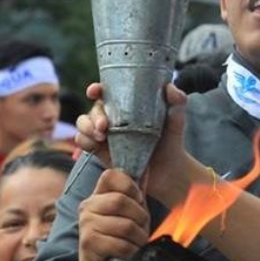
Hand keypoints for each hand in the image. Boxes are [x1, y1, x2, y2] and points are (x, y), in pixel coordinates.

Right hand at [74, 82, 190, 201]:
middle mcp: (111, 117)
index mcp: (125, 105)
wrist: (167, 173)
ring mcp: (103, 133)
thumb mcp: (175, 120)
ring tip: (100, 138)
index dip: (95, 89)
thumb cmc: (170, 142)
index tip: (95, 91)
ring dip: (86, 128)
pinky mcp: (98, 150)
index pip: (105, 92)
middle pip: (92, 109)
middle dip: (94, 116)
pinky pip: (82, 142)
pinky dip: (84, 142)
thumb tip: (170, 87)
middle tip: (104, 127)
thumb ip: (177, 102)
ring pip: (83, 124)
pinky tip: (95, 147)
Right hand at [78, 169, 149, 260]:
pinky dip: (131, 250)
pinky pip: (121, 244)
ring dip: (139, 238)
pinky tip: (126, 251)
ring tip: (135, 241)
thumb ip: (135, 192)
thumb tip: (146, 166)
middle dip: (140, 217)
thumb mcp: (129, 213)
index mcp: (97, 194)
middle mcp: (87, 206)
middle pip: (121, 201)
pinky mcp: (88, 243)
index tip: (138, 200)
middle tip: (141, 227)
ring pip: (125, 226)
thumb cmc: (117, 236)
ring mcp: (85, 224)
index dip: (131, 186)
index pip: (111, 174)